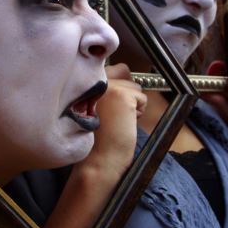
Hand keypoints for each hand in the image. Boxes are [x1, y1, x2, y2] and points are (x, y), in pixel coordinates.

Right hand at [77, 63, 145, 180]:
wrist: (98, 159)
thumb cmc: (98, 136)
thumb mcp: (97, 104)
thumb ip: (107, 87)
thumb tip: (125, 70)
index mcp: (86, 81)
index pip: (115, 68)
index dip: (119, 86)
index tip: (112, 105)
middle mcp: (95, 80)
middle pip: (125, 72)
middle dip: (126, 93)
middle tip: (114, 115)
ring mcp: (109, 86)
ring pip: (135, 87)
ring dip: (132, 104)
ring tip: (117, 120)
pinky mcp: (123, 95)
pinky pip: (142, 98)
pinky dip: (138, 112)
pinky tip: (123, 123)